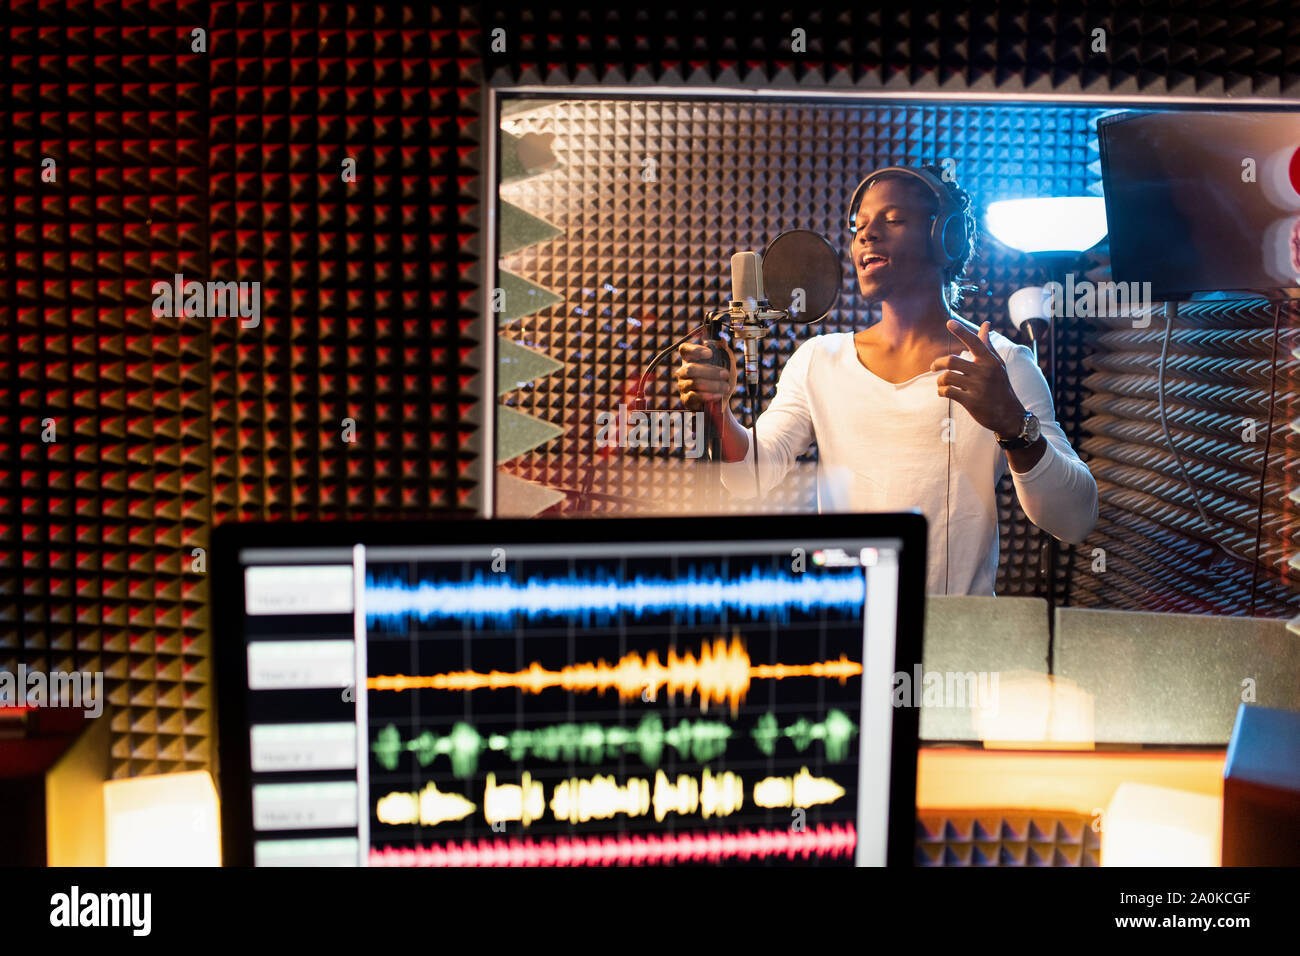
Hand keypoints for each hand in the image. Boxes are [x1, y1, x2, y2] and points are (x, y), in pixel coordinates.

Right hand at [675, 342, 737, 411]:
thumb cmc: (722, 379)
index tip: (709, 354)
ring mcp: (683, 385)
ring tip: (726, 387)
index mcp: (691, 359)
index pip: (684, 349)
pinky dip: (707, 395)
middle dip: (710, 371)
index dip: (694, 350)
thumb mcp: (726, 364)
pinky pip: (693, 396)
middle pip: (690, 368)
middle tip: (725, 374)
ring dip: (713, 385)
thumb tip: (722, 341)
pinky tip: (717, 395)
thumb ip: (723, 352)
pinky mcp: (686, 399)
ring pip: (694, 383)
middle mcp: (684, 371)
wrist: (723, 400)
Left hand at [930, 319, 1026, 436]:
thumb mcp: (997, 364)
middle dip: (938, 363)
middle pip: (951, 361)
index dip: (961, 331)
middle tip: (933, 367)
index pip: (974, 342)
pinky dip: (941, 391)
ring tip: (941, 383)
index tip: (949, 322)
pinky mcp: (971, 401)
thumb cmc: (1000, 386)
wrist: (1008, 414)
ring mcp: (978, 387)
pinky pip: (948, 392)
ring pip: (947, 377)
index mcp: (990, 360)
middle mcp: (984, 371)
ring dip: (939, 381)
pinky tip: (943, 392)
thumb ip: (987, 344)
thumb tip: (985, 324)